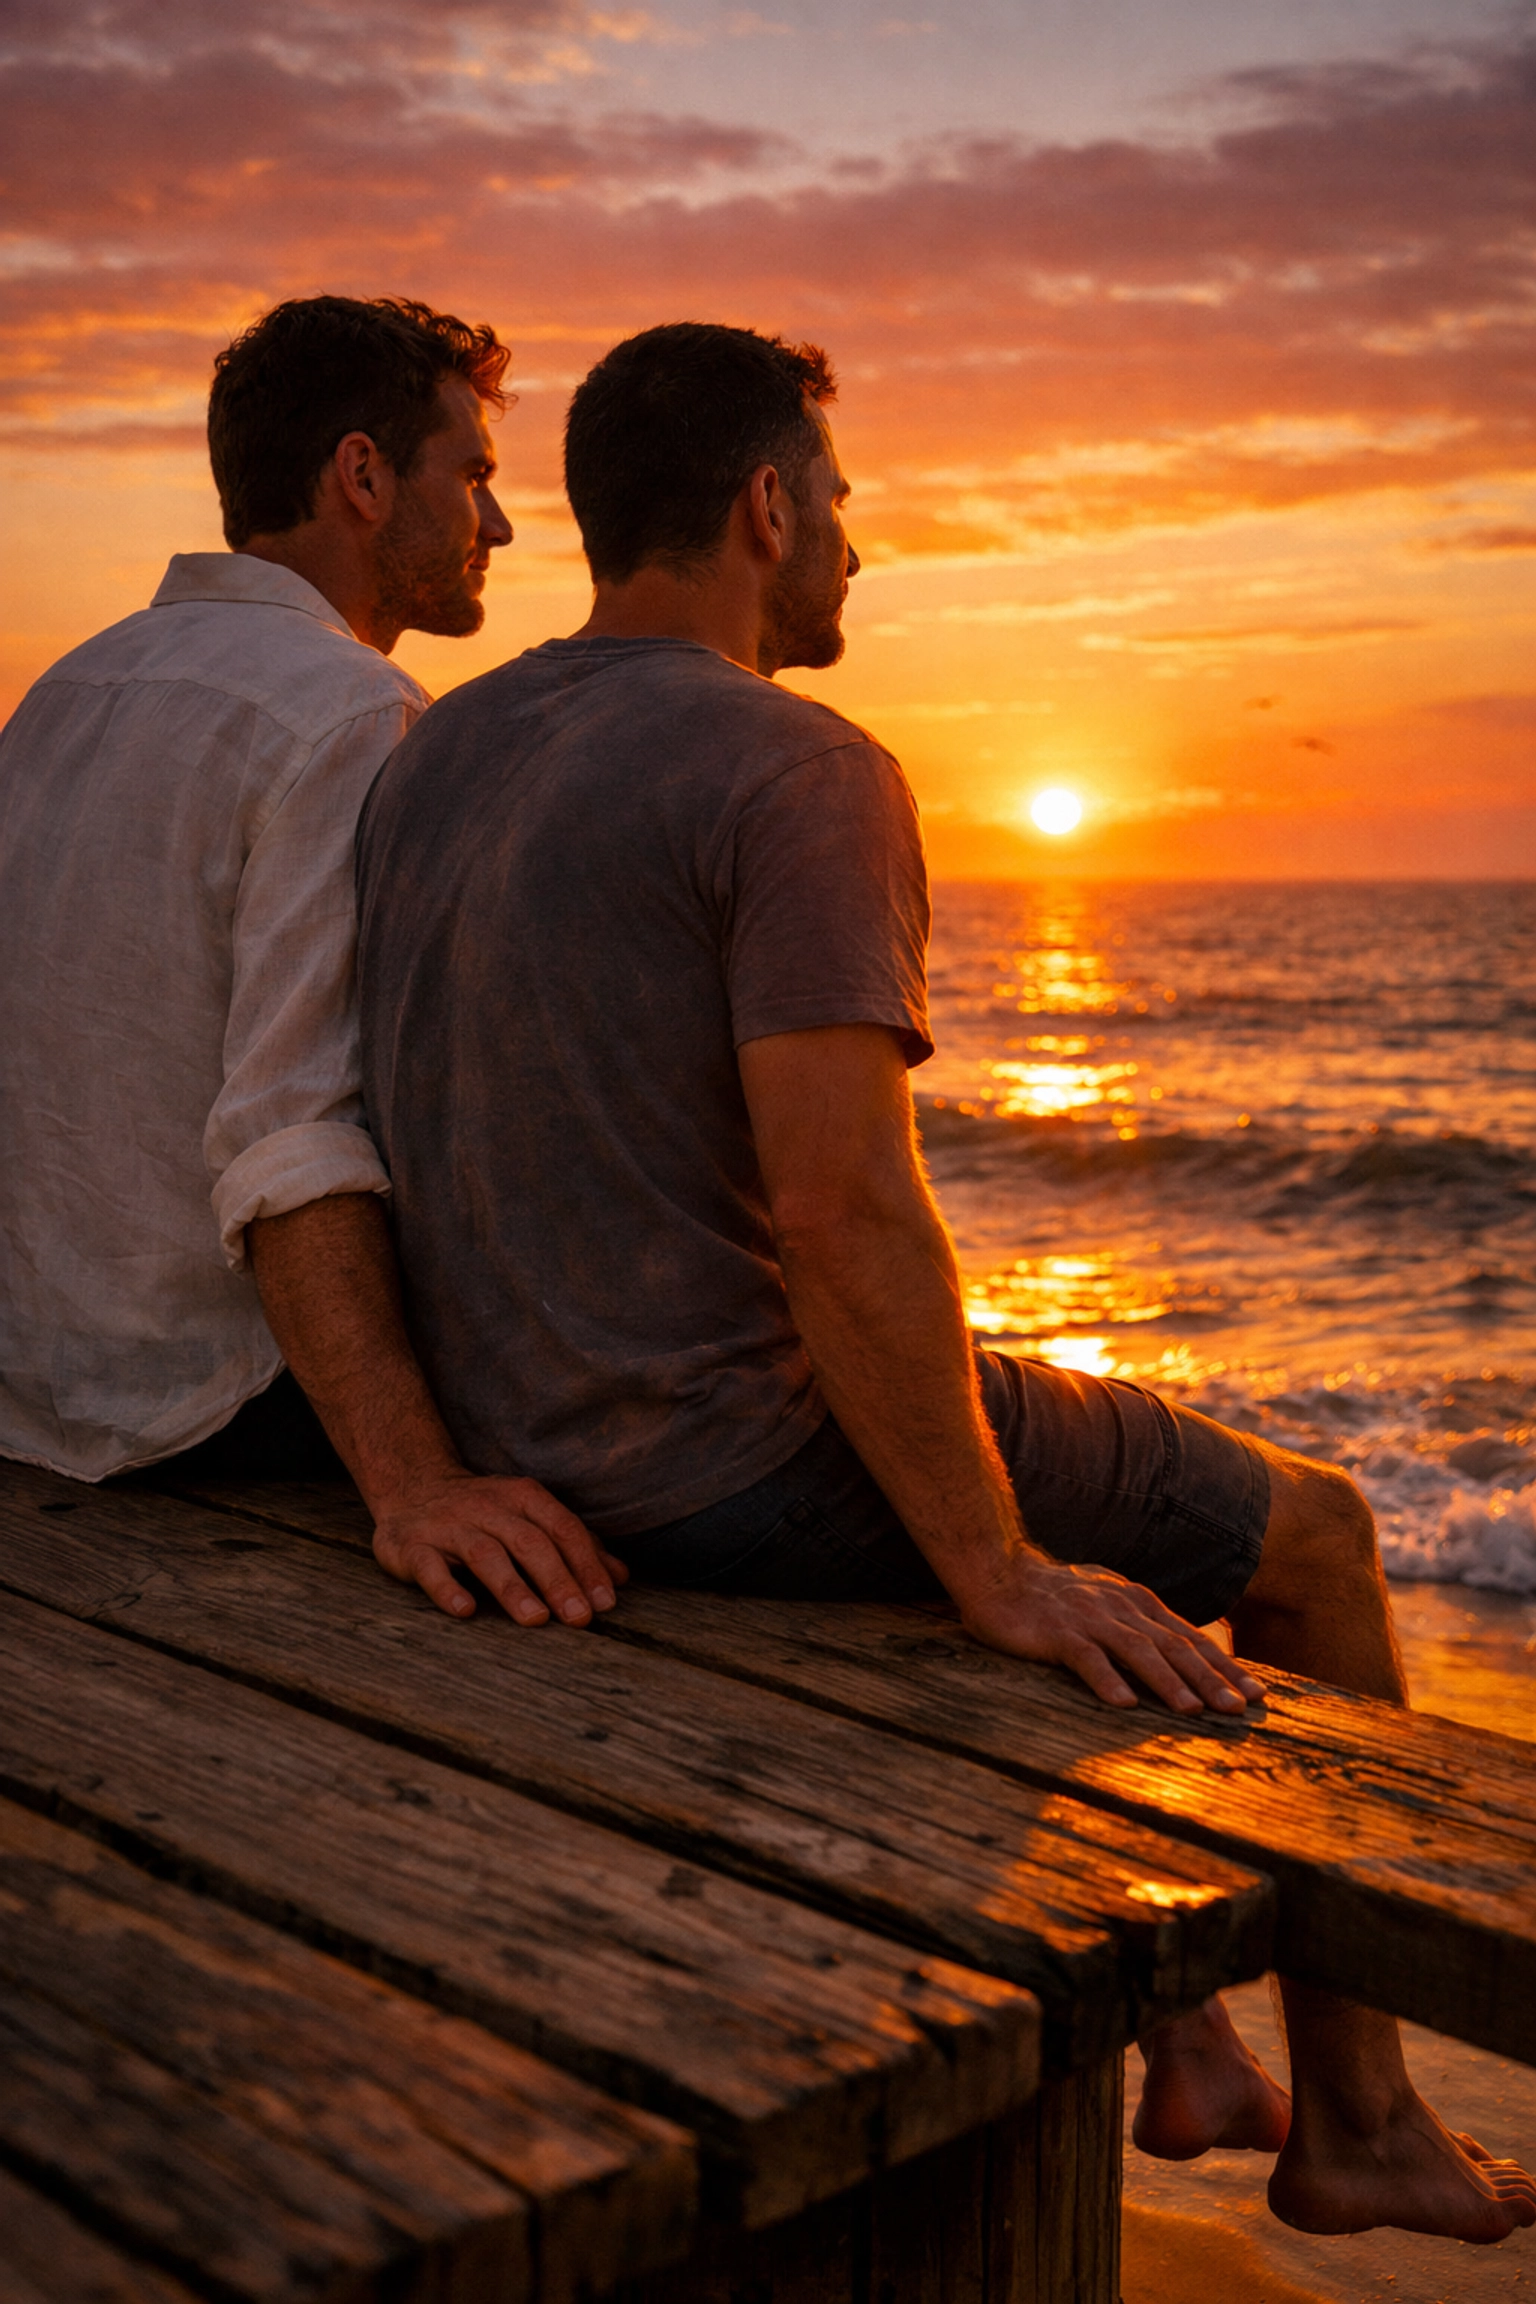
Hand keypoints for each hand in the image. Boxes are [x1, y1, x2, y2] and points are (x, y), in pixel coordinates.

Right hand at [371, 1470, 628, 1626]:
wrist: (410, 1486)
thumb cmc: (484, 1513)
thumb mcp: (530, 1518)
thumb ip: (574, 1546)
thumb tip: (621, 1578)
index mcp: (522, 1498)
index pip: (562, 1529)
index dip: (586, 1564)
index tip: (605, 1602)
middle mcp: (488, 1507)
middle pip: (529, 1542)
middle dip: (558, 1579)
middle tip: (580, 1618)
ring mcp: (448, 1526)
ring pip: (484, 1554)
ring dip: (512, 1587)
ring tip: (535, 1620)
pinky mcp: (412, 1546)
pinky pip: (429, 1567)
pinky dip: (447, 1588)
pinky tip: (466, 1610)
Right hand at [955, 1553, 1264, 1714]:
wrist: (999, 1572)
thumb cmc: (1056, 1598)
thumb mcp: (1109, 1604)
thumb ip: (1142, 1625)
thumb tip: (1184, 1656)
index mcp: (1138, 1603)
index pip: (1191, 1638)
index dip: (1225, 1666)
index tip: (1258, 1693)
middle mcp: (1121, 1608)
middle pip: (1174, 1647)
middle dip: (1210, 1679)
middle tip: (1238, 1709)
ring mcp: (1090, 1618)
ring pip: (1138, 1651)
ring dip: (1167, 1681)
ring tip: (1192, 1710)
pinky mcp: (1058, 1631)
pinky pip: (1086, 1657)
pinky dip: (1107, 1679)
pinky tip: (1123, 1704)